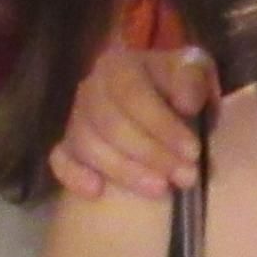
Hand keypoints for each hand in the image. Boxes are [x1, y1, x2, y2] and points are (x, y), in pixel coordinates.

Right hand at [49, 41, 218, 198]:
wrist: (169, 109)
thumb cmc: (182, 89)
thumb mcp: (197, 73)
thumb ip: (193, 80)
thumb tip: (186, 103)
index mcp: (120, 66)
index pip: (133, 94)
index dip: (161, 124)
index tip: (193, 151)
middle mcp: (91, 88)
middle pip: (110, 124)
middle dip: (150, 154)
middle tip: (185, 176)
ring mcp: (76, 119)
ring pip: (88, 146)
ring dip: (125, 171)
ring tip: (161, 189)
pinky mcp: (67, 148)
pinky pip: (60, 161)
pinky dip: (74, 175)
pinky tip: (96, 191)